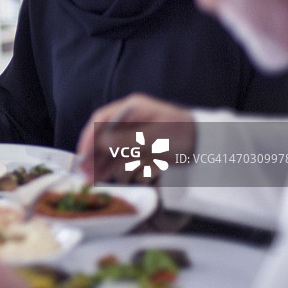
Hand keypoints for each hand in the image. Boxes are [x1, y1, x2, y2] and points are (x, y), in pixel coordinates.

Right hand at [76, 93, 195, 183]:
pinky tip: (100, 177)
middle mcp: (128, 119)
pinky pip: (118, 156)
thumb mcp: (154, 137)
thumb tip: (101, 142)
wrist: (206, 144)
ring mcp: (132, 133)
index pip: (101, 119)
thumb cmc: (182, 134)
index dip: (89, 136)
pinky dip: (109, 166)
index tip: (83, 152)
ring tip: (87, 179)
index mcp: (130, 108)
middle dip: (91, 153)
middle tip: (81, 170)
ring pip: (108, 148)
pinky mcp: (138, 146)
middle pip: (102, 135)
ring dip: (97, 162)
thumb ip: (126, 139)